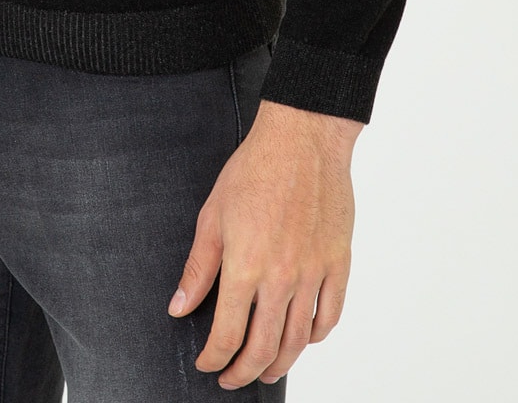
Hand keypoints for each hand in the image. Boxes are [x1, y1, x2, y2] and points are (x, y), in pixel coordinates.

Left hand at [168, 98, 361, 388]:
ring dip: (279, 364)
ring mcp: (314, 273)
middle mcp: (281, 277)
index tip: (207, 363)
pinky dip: (314, 336)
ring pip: (298, 340)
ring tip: (265, 370)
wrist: (303, 139)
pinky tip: (301, 339)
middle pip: (263, 348)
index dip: (214, 357)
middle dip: (243, 371)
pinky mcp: (338, 263)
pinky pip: (329, 315)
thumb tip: (179, 307)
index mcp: (245, 265)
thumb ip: (199, 267)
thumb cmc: (254, 169)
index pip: (227, 334)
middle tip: (232, 378)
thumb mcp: (213, 215)